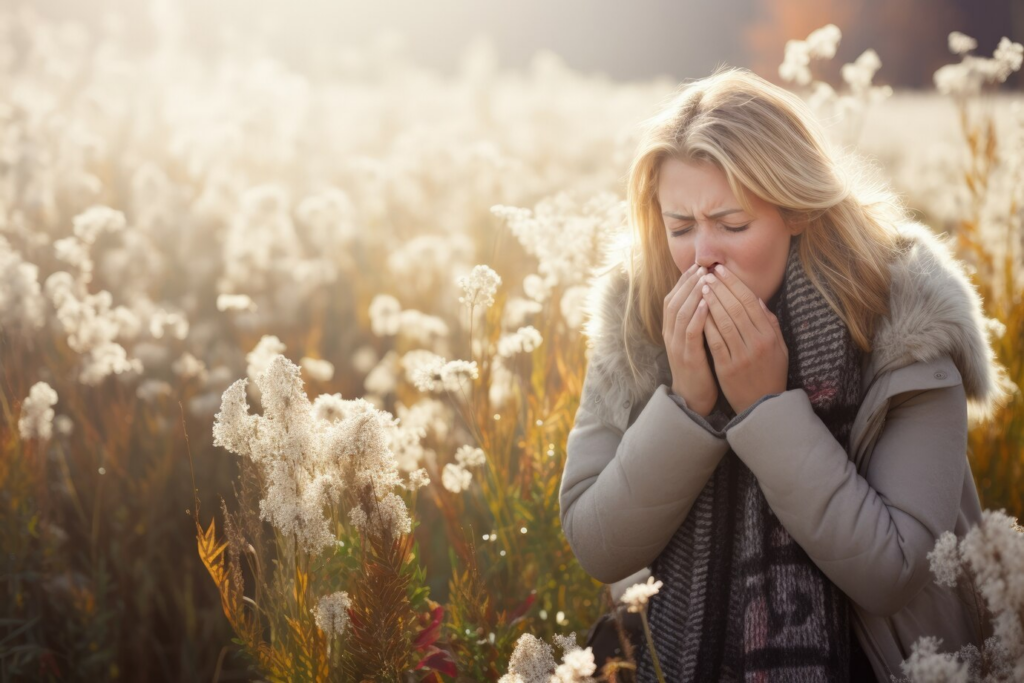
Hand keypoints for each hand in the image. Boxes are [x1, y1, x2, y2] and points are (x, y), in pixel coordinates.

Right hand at [663, 264, 717, 416]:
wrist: (693, 399)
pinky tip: (706, 304)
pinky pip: (690, 332)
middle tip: (702, 267)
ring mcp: (676, 346)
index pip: (674, 298)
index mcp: (671, 330)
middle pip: (674, 301)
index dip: (684, 281)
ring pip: (681, 313)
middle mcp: (670, 335)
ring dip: (693, 294)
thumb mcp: (695, 341)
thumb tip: (707, 298)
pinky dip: (697, 315)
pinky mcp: (687, 356)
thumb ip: (697, 321)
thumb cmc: (699, 368)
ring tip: (705, 279)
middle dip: (688, 282)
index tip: (698, 266)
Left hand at [700, 265, 788, 414]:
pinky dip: (706, 324)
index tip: (722, 271)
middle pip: (737, 308)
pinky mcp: (728, 368)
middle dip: (721, 288)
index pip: (750, 302)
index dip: (735, 284)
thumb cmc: (770, 372)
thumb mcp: (779, 347)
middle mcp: (758, 343)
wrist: (762, 405)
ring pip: (724, 322)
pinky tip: (698, 311)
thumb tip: (756, 299)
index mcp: (770, 335)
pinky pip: (715, 341)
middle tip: (708, 273)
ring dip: (711, 302)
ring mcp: (742, 356)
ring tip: (701, 286)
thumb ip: (769, 323)